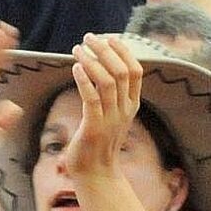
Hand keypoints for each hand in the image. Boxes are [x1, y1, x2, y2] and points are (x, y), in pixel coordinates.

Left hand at [62, 34, 143, 181]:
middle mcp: (125, 110)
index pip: (136, 70)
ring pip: (108, 81)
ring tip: (77, 49)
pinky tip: (75, 68)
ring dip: (91, 61)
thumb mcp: (110, 116)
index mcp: (132, 104)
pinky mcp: (95, 127)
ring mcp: (112, 119)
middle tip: (89, 38)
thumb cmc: (97, 142)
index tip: (108, 37)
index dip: (123, 51)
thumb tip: (100, 69)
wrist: (95, 173)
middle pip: (123, 71)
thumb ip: (110, 95)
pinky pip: (92, 98)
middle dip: (106, 50)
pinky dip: (84, 80)